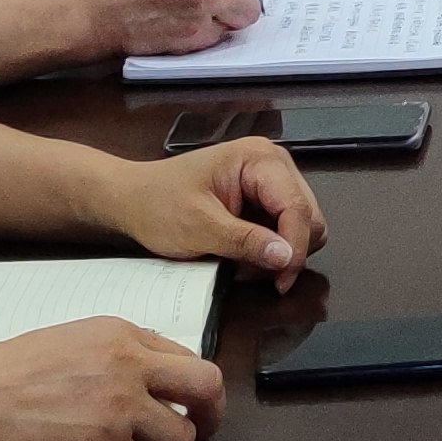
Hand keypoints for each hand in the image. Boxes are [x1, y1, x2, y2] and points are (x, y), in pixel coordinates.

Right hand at [0, 316, 228, 440]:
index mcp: (120, 333)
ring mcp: (119, 408)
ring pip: (179, 440)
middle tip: (195, 431)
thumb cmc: (2, 375)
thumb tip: (156, 379)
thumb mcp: (69, 340)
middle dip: (209, 416)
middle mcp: (128, 365)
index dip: (191, 387)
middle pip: (206, 389)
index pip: (187, 357)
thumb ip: (117, 354)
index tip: (187, 404)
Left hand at [118, 134, 324, 282]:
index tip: (281, 281)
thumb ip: (245, 241)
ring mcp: (269, 178)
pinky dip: (274, 246)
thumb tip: (286, 257)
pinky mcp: (263, 196)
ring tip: (251, 264)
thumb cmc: (158, 205)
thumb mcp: (199, 227)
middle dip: (291, 250)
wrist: (133, 198)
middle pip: (308, 214)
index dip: (295, 247)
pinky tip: (249, 255)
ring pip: (303, 222)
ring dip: (284, 250)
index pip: (297, 207)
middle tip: (265, 278)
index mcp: (258, 159)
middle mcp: (271, 163)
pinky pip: (285, 225)